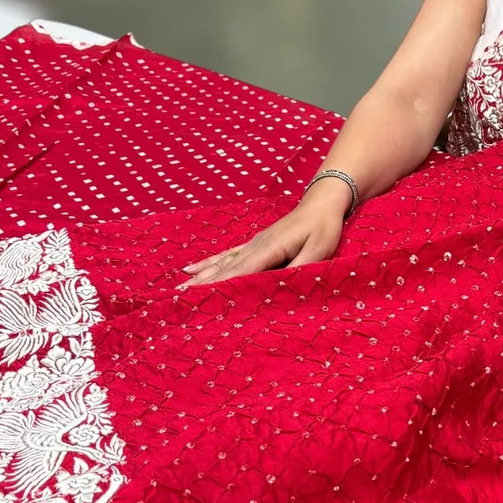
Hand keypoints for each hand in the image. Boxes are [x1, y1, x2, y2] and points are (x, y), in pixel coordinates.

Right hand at [179, 179, 352, 286]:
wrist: (321, 205)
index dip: (222, 285)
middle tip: (180, 297)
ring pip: (222, 262)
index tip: (203, 297)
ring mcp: (252, 244)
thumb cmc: (323, 228)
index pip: (242, 271)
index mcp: (270, 248)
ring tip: (179, 287)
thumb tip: (281, 286)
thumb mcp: (319, 251)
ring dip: (200, 276)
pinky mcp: (254, 243)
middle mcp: (255, 245)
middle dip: (203, 283)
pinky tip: (192, 269)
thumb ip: (300, 269)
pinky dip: (209, 263)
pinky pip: (227, 255)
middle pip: (225, 268)